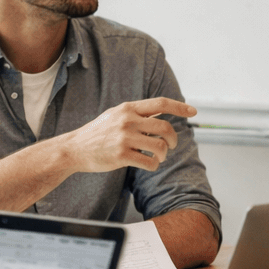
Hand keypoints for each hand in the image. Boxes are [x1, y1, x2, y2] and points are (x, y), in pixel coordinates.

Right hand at [62, 97, 195, 173]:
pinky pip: (149, 162)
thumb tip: (161, 113)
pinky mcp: (121, 156)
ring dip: (163, 154)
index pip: (160, 103)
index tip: (193, 111)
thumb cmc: (98, 133)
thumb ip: (137, 114)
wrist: (75, 149)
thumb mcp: (116, 116)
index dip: (179, 107)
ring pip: (160, 146)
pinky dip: (153, 165)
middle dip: (173, 139)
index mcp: (128, 108)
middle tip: (171, 145)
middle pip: (165, 127)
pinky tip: (148, 164)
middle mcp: (127, 121)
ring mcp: (124, 138)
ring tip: (157, 157)